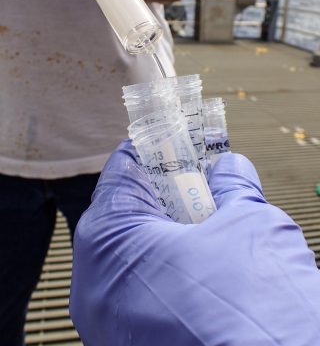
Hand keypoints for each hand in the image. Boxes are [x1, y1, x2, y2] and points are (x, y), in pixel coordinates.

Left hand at [70, 140, 319, 345]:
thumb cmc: (253, 309)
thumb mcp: (249, 227)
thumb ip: (234, 187)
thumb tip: (231, 166)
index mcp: (109, 240)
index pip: (125, 169)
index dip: (157, 146)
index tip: (181, 135)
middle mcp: (97, 284)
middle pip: (130, 211)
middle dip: (171, 189)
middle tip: (206, 173)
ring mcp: (113, 322)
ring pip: (140, 253)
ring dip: (176, 229)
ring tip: (214, 212)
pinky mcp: (134, 344)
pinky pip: (147, 289)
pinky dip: (175, 266)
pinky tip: (210, 257)